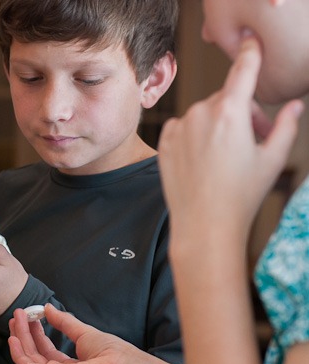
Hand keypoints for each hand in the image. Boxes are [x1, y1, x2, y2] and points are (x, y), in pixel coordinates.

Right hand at [8, 304, 130, 363]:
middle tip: (18, 316)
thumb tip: (48, 309)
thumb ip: (64, 322)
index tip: (30, 318)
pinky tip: (14, 336)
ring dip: (20, 337)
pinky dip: (18, 351)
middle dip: (24, 335)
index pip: (46, 353)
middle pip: (35, 356)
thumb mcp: (83, 333)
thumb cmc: (111, 354)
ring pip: (29, 358)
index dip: (36, 335)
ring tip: (16, 318)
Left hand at [158, 37, 303, 245]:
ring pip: (204, 114)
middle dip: (243, 113)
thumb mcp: (272, 159)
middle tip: (255, 141)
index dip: (250, 55)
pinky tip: (204, 158)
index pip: (243, 72)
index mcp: (230, 113)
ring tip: (229, 155)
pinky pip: (183, 127)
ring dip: (218, 124)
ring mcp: (179, 128)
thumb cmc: (240, 196)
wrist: (204, 224)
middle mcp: (200, 114)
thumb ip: (284, 126)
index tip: (250, 44)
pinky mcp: (165, 142)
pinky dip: (194, 135)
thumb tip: (294, 106)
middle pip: (228, 99)